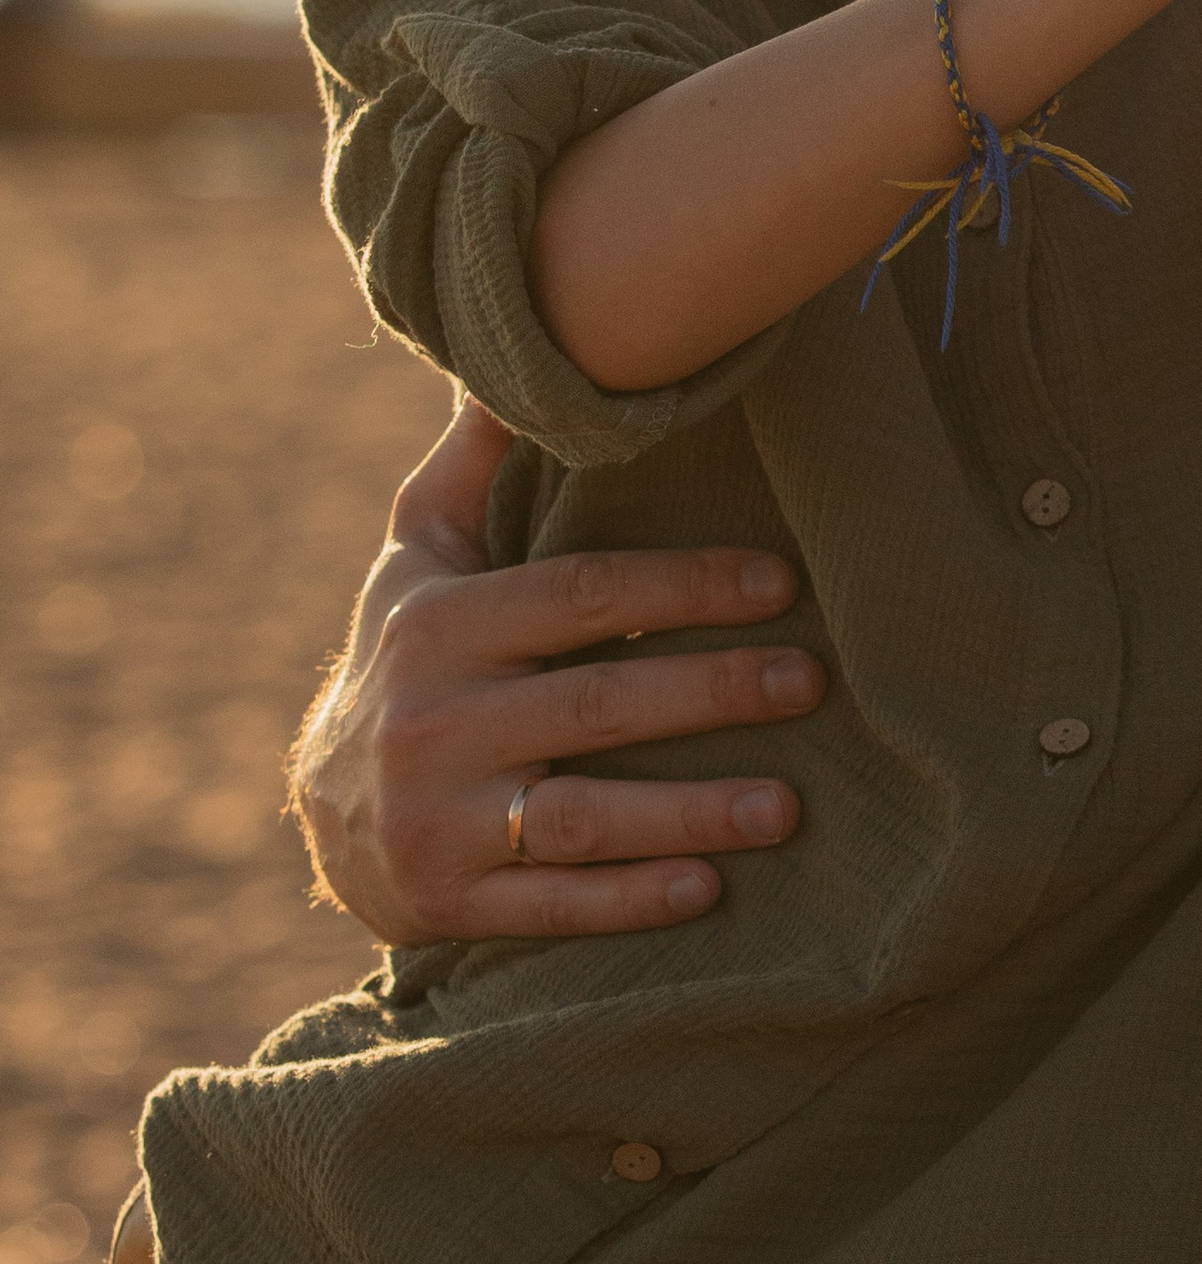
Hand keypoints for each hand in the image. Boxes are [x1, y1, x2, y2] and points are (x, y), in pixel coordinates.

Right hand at [289, 396, 824, 941]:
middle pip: (599, 703)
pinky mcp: (450, 905)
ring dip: (692, 811)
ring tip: (789, 806)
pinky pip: (553, 906)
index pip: (583, 595)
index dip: (687, 585)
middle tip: (812, 681)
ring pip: (583, 816)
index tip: (781, 581)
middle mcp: (433, 722)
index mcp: (439, 627)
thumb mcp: (418, 555)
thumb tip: (512, 357)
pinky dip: (630, 900)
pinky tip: (709, 890)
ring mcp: (438, 821)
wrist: (327, 813)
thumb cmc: (409, 659)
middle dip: (714, 691)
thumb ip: (472, 464)